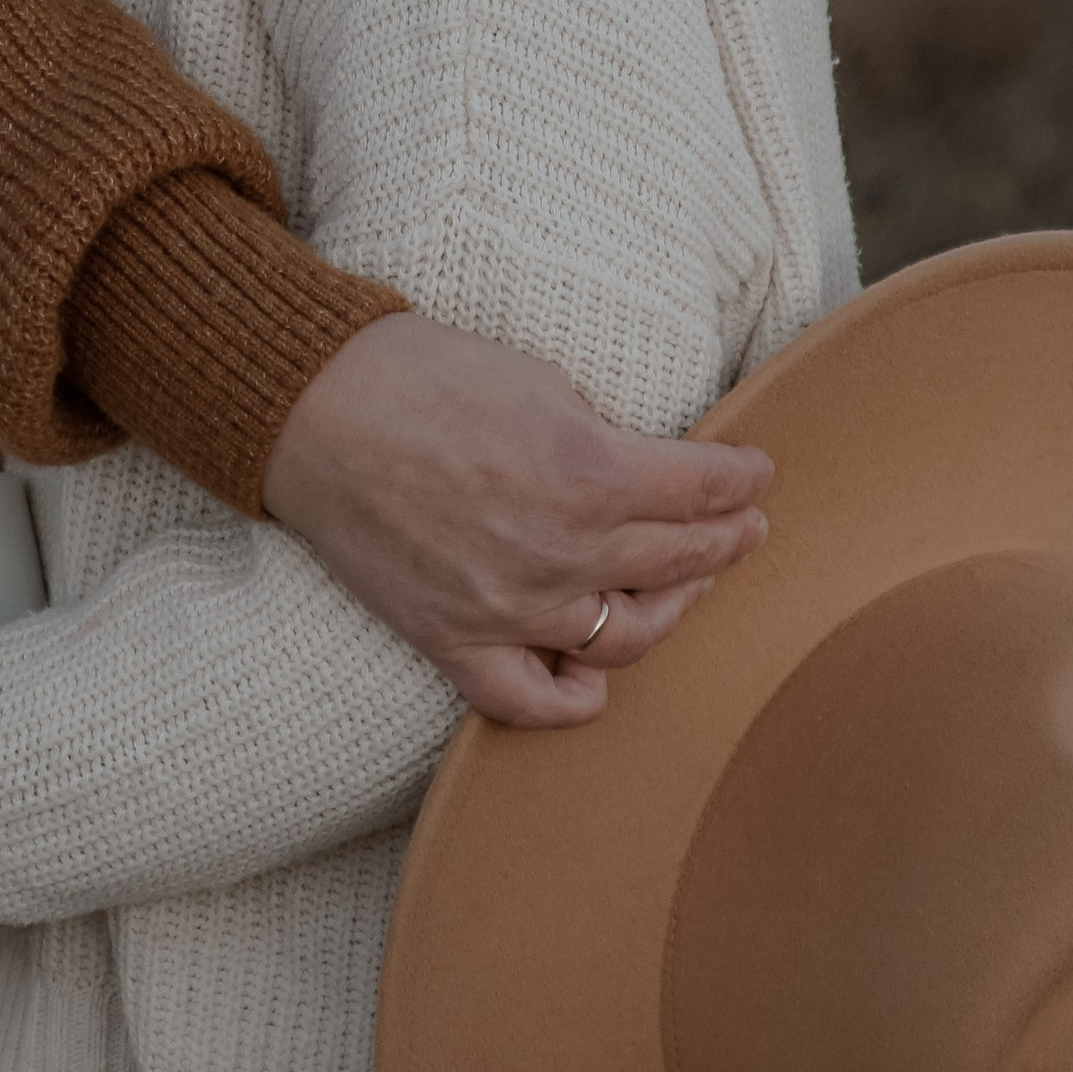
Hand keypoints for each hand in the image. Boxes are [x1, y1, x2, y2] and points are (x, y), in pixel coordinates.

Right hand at [261, 316, 770, 730]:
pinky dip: (572, 698)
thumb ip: (601, 436)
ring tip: (688, 588)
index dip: (743, 480)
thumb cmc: (421, 373)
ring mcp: (511, 605)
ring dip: (671, 610)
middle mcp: (564, 549)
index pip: (704, 489)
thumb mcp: (538, 377)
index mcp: (591, 470)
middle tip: (744, 527)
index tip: (757, 473)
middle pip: (680, 561)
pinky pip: (530, 698)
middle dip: (725, 539)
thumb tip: (645, 468)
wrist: (314, 409)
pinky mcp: (455, 638)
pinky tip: (597, 680)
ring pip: (627, 636)